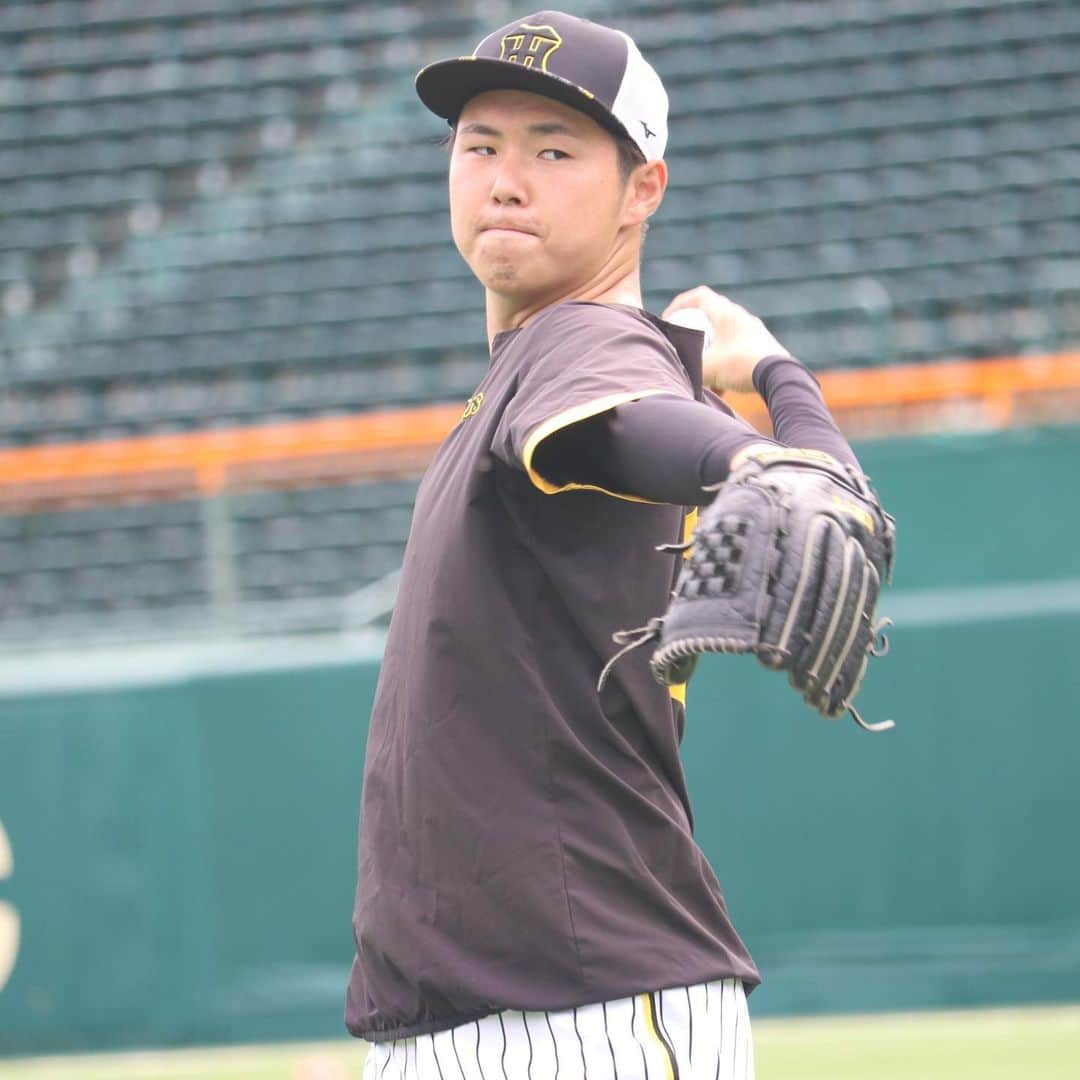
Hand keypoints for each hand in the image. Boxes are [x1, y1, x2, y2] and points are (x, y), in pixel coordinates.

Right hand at [662, 286, 791, 393]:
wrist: (779, 377)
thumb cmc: (740, 366)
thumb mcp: (706, 368)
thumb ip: (686, 367)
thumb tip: (671, 370)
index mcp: (726, 313)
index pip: (699, 295)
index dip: (680, 304)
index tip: (670, 319)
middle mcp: (741, 318)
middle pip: (711, 315)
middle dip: (694, 330)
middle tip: (684, 344)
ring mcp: (753, 332)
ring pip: (724, 336)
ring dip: (710, 351)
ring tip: (703, 371)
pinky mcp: (762, 348)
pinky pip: (736, 350)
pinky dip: (724, 363)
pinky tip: (722, 388)